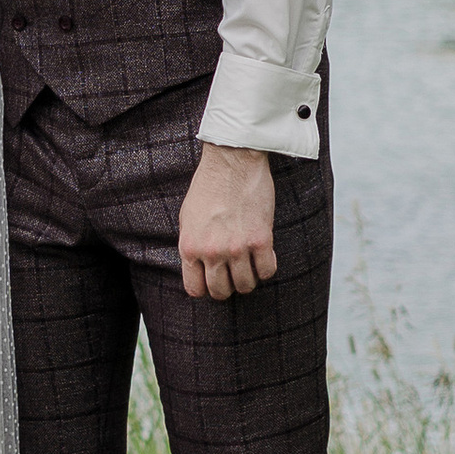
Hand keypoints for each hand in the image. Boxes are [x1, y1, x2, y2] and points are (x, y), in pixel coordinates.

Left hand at [178, 145, 278, 301]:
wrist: (231, 162)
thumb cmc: (208, 186)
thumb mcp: (188, 219)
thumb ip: (192, 246)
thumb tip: (198, 268)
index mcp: (190, 247)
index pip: (195, 289)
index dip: (205, 288)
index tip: (213, 280)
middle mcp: (212, 252)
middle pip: (221, 292)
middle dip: (228, 286)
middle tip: (233, 274)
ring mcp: (237, 248)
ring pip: (246, 286)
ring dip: (248, 278)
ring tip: (248, 264)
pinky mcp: (261, 240)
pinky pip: (267, 271)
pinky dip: (266, 267)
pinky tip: (262, 255)